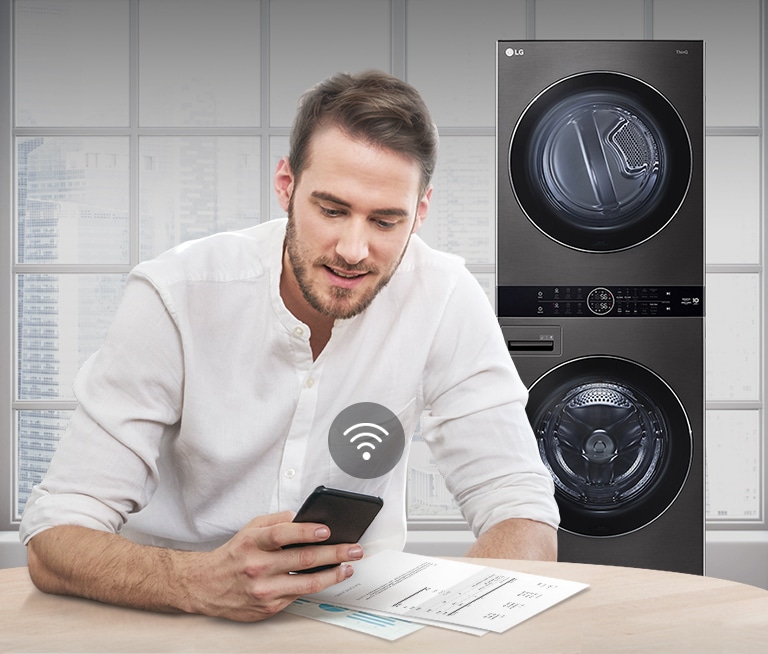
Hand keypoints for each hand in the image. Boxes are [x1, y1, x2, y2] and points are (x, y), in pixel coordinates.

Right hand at [180, 511, 363, 621]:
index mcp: (252, 543)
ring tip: (348, 566)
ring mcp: (263, 590)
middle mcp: (257, 567)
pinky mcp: (268, 607)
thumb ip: (275, 521)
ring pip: (306, 583)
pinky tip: (330, 578)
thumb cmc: (232, 555)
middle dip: (334, 553)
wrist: (205, 586)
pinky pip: (298, 595)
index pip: (282, 535)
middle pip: (302, 560)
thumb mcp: (249, 529)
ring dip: (333, 574)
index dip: (305, 532)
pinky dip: (317, 586)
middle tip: (353, 549)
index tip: (326, 530)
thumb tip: (302, 517)